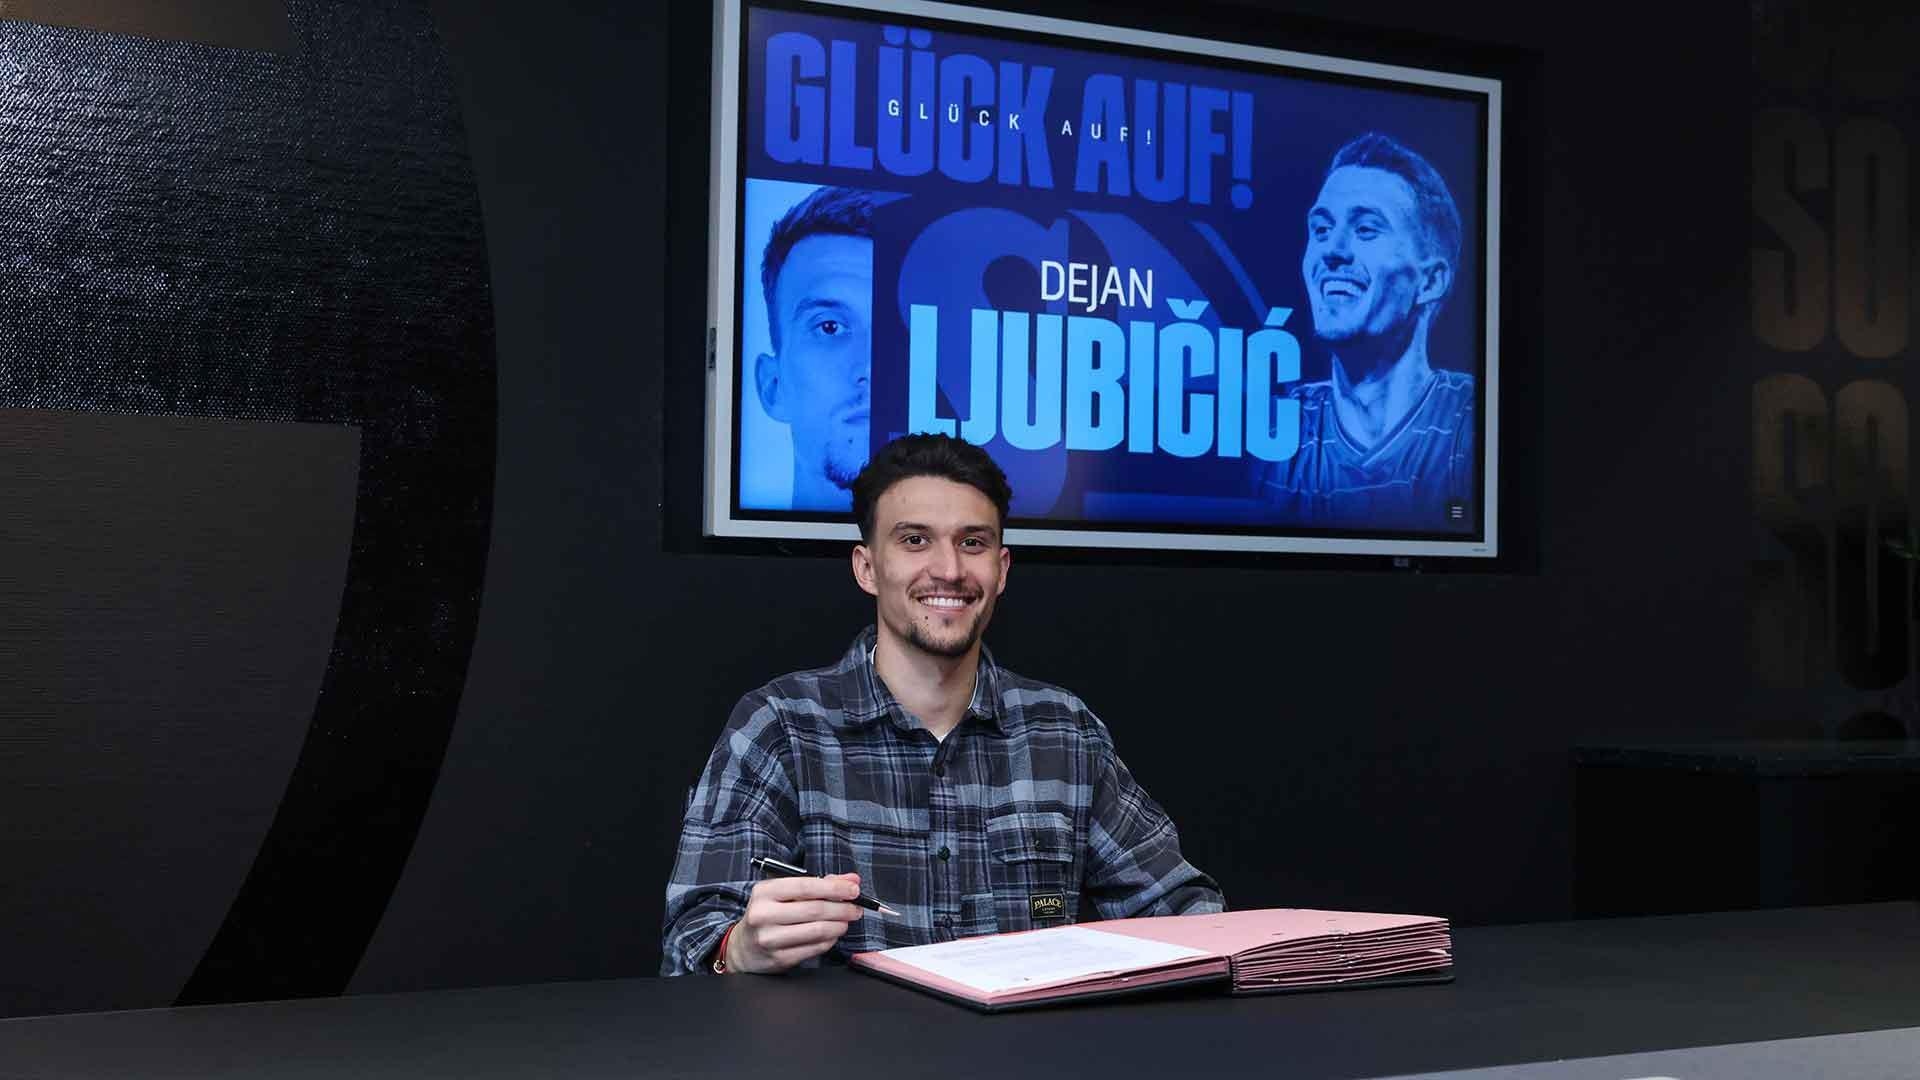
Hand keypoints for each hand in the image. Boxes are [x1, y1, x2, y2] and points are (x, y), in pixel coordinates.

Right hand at [723, 872, 863, 973]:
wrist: (743, 947)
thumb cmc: (768, 914)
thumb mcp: (784, 893)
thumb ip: (819, 884)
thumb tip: (851, 880)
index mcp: (764, 892)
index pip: (806, 886)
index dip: (834, 888)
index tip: (853, 890)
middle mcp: (763, 914)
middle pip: (814, 910)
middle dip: (842, 908)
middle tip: (856, 908)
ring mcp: (770, 939)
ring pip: (817, 931)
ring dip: (839, 926)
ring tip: (846, 922)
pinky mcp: (778, 959)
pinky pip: (814, 948)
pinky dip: (829, 941)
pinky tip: (832, 935)